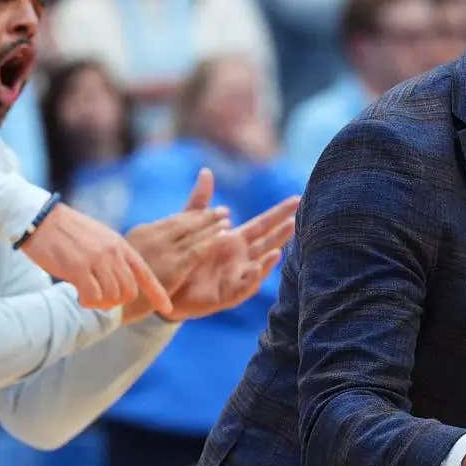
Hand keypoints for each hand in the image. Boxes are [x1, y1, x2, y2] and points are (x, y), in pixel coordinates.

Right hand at [19, 203, 172, 313]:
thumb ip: (113, 257)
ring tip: (88, 297)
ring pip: (112, 297)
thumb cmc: (67, 231)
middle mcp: (113, 253)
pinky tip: (78, 297)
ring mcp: (97, 260)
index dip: (158, 293)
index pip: (146, 273)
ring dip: (100, 304)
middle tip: (101, 301)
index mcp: (121, 246)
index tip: (166, 308)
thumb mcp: (100, 239)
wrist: (41, 219)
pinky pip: (92, 297)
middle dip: (118, 303)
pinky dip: (87, 302)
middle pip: (129, 292)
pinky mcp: (78, 267)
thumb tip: (119, 281)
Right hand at [119, 169, 231, 317]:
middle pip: (183, 222)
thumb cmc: (117, 285)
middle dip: (205, 215)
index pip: (171, 221)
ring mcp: (163, 251)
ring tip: (227, 218)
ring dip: (212, 224)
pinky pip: (198, 250)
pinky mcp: (174, 267)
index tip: (206, 211)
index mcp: (141, 233)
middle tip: (223, 210)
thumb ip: (140, 248)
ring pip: (193, 233)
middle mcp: (153, 237)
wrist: (111, 304)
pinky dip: (213, 240)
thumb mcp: (123, 257)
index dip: (191, 215)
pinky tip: (225, 235)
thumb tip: (148, 245)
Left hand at [165, 194, 298, 320]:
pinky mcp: (227, 294)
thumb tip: (206, 171)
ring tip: (282, 244)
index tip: (296, 200)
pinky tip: (261, 265)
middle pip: (267, 242)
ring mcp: (236, 277)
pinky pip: (245, 286)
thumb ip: (200, 202)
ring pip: (260, 265)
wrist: (166, 290)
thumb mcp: (190, 226)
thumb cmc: (182, 258)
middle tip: (299, 218)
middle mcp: (240, 258)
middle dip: (283, 231)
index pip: (262, 225)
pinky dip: (255, 276)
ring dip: (272, 255)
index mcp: (234, 241)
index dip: (279, 213)